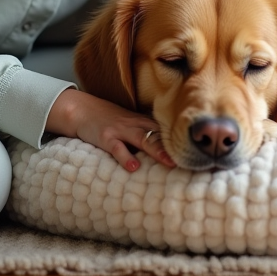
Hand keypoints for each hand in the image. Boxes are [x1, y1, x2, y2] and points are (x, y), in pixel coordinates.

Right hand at [46, 88, 176, 172]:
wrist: (82, 108)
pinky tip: (133, 167)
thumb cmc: (108, 119)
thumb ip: (145, 134)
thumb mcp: (129, 124)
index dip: (179, 142)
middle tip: (188, 159)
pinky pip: (117, 148)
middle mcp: (134, 124)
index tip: (194, 153)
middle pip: (157, 135)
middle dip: (173, 147)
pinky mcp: (106, 137)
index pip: (164, 132)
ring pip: (142, 140)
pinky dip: (126, 157)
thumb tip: (165, 152)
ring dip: (156, 151)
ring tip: (169, 162)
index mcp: (142, 122)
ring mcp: (120, 130)